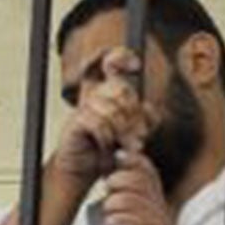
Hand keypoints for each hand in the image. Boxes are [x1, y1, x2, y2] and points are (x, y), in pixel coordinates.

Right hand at [52, 46, 152, 190]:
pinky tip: (108, 146)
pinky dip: (108, 137)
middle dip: (134, 113)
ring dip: (124, 131)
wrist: (84, 168)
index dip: (120, 56)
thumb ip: (145, 117)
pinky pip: (98, 123)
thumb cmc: (106, 148)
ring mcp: (83, 108)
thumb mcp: (133, 130)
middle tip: (139, 135)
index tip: (135, 65)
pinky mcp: (75, 123)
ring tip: (127, 146)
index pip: (107, 61)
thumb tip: (148, 108)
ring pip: (112, 108)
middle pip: (120, 88)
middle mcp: (93, 95)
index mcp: (106, 91)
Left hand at [101, 145, 179, 224]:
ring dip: (115, 202)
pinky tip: (112, 223)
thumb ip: (127, 188)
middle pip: (142, 183)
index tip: (118, 157)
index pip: (149, 172)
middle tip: (108, 186)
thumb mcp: (132, 210)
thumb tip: (120, 156)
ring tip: (109, 208)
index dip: (134, 161)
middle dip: (120, 180)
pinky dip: (119, 220)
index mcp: (155, 200)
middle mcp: (161, 210)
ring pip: (136, 201)